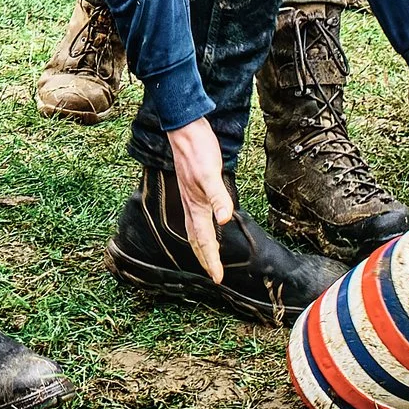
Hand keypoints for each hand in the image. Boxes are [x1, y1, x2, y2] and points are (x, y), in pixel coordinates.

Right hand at [164, 116, 234, 282]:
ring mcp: (190, 197)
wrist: (185, 130)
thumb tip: (223, 220)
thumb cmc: (198, 150)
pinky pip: (196, 215)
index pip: (204, 240)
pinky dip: (201, 226)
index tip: (217, 278)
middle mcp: (191, 205)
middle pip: (196, 239)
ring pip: (194, 229)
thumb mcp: (211, 174)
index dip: (211, 260)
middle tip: (213, 274)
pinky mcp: (193, 187)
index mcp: (196, 206)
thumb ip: (218, 197)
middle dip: (205, 258)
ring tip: (207, 255)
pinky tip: (207, 222)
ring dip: (201, 244)